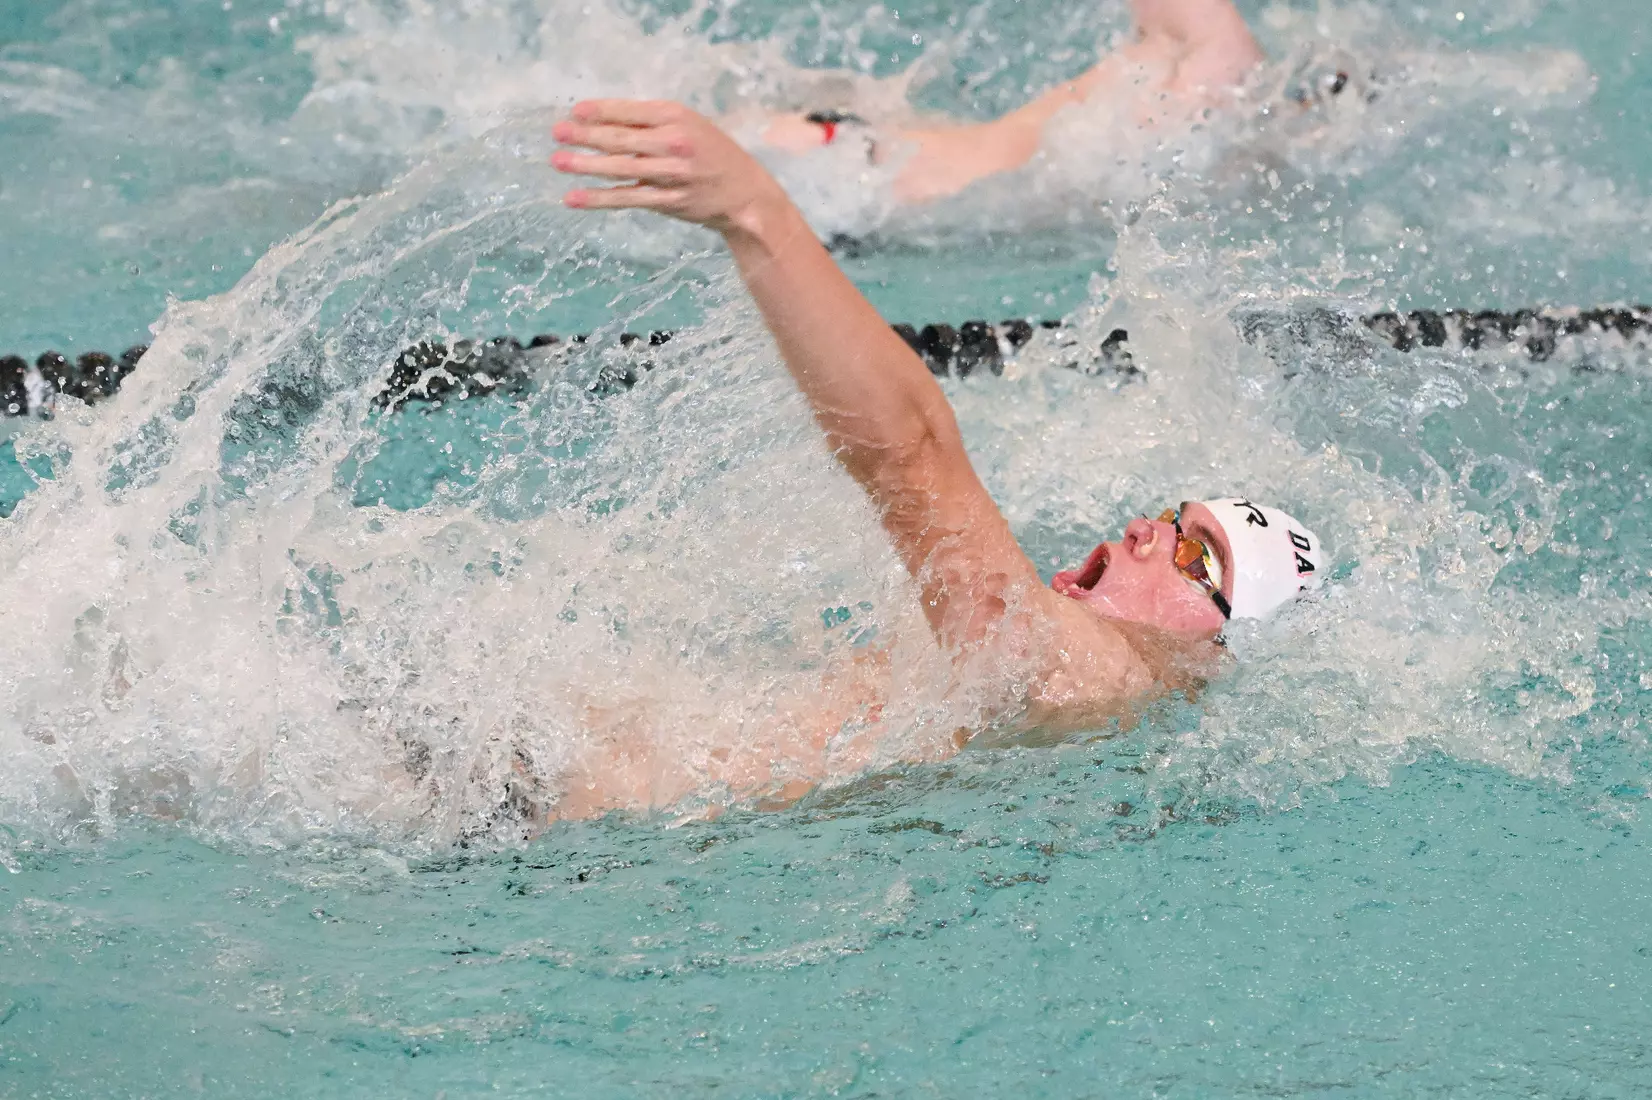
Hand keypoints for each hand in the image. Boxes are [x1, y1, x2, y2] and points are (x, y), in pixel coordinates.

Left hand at [551, 99, 788, 238]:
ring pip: (621, 168)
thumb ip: (652, 125)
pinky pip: (628, 198)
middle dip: (585, 135)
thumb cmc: (713, 155)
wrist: (746, 194)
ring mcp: (671, 173)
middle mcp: (674, 142)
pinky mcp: (668, 201)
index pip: (631, 111)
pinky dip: (599, 198)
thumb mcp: (689, 126)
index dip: (601, 110)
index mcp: (677, 116)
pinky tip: (575, 197)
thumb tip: (605, 123)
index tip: (574, 111)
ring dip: (586, 165)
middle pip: (621, 138)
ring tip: (558, 162)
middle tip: (557, 132)